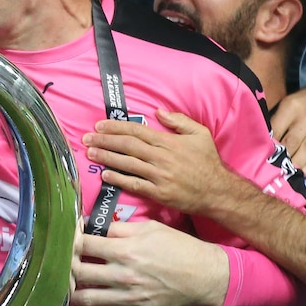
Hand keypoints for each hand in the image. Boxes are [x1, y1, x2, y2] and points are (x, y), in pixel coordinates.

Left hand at [71, 221, 227, 305]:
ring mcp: (128, 298)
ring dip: (72, 292)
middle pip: (79, 272)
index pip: (83, 245)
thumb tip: (93, 225)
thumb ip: (119, 227)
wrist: (207, 277)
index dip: (70, 240)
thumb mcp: (149, 228)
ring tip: (68, 286)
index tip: (67, 239)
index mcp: (124, 250)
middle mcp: (123, 275)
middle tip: (64, 263)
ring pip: (86, 298)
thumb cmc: (179, 248)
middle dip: (67, 266)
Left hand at [82, 109, 233, 214]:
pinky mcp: (159, 193)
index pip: (136, 131)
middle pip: (127, 146)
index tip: (99, 125)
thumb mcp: (200, 134)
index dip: (115, 127)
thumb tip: (158, 111)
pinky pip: (134, 185)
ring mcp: (159, 176)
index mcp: (169, 142)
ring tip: (90, 153)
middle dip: (104, 141)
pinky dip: (118, 179)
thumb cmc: (208, 162)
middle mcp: (161, 158)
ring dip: (106, 158)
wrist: (218, 192)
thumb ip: (179, 121)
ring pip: (127, 164)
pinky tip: (105, 175)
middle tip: (87, 138)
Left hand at [270, 87, 305, 175]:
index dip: (269, 144)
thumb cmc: (304, 100)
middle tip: (273, 170)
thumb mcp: (288, 101)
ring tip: (289, 173)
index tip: (260, 156)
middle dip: (283, 157)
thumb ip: (277, 117)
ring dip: (298, 163)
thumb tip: (264, 137)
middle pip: (292, 141)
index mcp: (291, 107)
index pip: (276, 129)